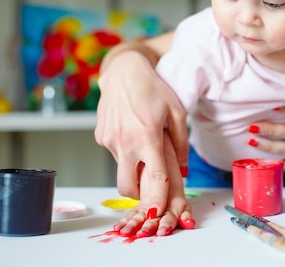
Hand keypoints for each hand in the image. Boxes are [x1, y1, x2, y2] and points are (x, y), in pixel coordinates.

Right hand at [94, 49, 188, 214]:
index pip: (152, 177)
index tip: (156, 213)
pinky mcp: (100, 136)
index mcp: (146, 136)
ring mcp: (108, 140)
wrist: (124, 71)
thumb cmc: (154, 89)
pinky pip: (115, 154)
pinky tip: (133, 134)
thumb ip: (181, 144)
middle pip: (127, 186)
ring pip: (120, 169)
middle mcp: (124, 141)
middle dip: (138, 196)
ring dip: (133, 168)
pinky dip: (125, 153)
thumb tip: (184, 170)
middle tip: (151, 190)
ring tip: (145, 147)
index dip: (155, 198)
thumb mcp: (177, 113)